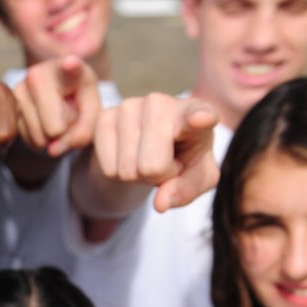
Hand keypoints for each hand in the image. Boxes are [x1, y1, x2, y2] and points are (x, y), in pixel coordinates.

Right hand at [14, 55, 100, 156]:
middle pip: (55, 128)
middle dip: (64, 131)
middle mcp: (37, 74)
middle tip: (66, 113)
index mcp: (67, 68)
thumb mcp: (91, 111)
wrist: (56, 89)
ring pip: (39, 138)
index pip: (71, 67)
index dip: (71, 67)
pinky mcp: (7, 106)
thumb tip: (52, 150)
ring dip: (50, 136)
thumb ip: (83, 132)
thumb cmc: (77, 97)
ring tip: (54, 116)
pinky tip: (41, 120)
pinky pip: (27, 139)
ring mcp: (18, 89)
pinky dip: (38, 138)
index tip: (72, 63)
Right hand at [91, 93, 219, 211]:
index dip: (200, 118)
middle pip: (153, 166)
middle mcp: (160, 103)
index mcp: (196, 113)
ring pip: (128, 170)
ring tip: (145, 158)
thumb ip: (186, 190)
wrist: (149, 145)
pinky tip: (127, 155)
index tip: (202, 119)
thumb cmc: (181, 158)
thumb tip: (160, 203)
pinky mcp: (104, 117)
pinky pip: (108, 168)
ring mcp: (129, 106)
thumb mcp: (195, 178)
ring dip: (136, 175)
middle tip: (162, 164)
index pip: (199, 116)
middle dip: (156, 177)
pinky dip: (117, 172)